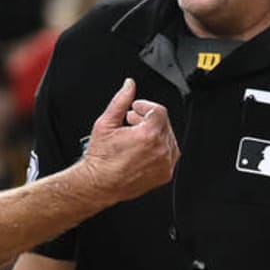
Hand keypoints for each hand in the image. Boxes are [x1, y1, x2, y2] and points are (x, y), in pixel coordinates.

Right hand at [78, 78, 176, 203]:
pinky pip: (169, 153)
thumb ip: (120, 100)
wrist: (100, 184)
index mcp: (148, 135)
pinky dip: (159, 148)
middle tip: (132, 121)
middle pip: (163, 123)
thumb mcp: (106, 123)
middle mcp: (161, 150)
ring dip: (154, 132)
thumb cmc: (101, 158)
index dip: (145, 106)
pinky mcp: (165, 173)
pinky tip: (142, 148)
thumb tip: (129, 85)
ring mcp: (165, 163)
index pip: (158, 110)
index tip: (135, 108)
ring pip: (168, 137)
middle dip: (148, 119)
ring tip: (136, 136)